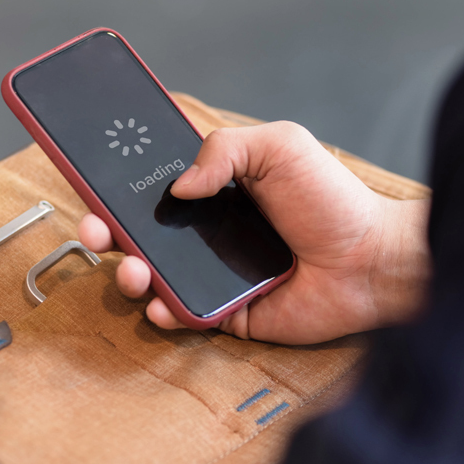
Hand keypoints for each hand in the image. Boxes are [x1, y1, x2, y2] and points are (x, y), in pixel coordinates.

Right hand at [79, 121, 430, 344]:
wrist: (372, 260)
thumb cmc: (333, 200)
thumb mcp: (279, 147)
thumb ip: (225, 150)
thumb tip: (178, 185)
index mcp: (215, 189)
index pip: (152, 185)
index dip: (117, 183)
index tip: (90, 179)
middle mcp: (207, 231)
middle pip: (139, 233)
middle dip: (104, 231)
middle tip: (95, 230)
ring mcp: (213, 274)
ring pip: (152, 277)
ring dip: (129, 273)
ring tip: (135, 269)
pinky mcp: (227, 313)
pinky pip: (183, 316)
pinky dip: (164, 312)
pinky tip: (163, 303)